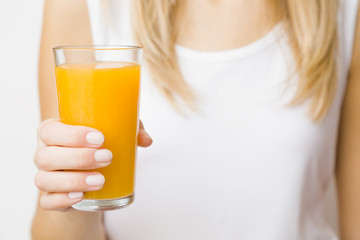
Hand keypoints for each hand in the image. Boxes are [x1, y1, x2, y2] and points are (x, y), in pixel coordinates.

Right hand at [34, 119, 151, 210]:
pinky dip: (62, 200)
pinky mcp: (50, 197)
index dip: (72, 135)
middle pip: (46, 156)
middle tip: (107, 157)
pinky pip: (47, 202)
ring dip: (74, 180)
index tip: (100, 138)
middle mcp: (44, 153)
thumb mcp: (114, 132)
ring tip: (101, 180)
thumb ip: (130, 129)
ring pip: (44, 180)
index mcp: (52, 132)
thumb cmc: (98, 145)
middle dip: (78, 157)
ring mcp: (45, 176)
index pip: (50, 131)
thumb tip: (146, 140)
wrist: (88, 172)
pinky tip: (80, 197)